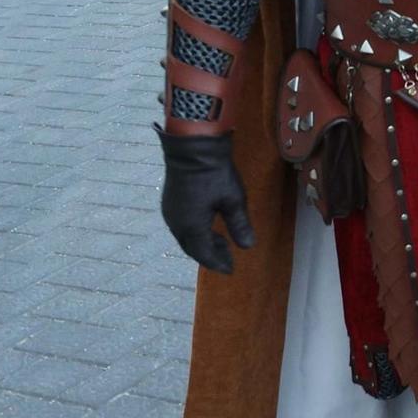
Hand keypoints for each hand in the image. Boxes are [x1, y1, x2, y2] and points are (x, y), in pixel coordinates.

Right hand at [157, 129, 254, 272]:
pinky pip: (181, 226)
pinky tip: (207, 226)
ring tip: (221, 244)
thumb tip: (247, 247)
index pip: (204, 254)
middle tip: (227, 259)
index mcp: (191, 227)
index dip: (218, 263)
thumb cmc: (214, 173)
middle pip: (192, 248)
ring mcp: (170, 212)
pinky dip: (195, 232)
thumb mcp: (233, 199)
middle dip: (210, 255)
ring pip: (185, 237)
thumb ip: (239, 225)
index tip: (231, 270)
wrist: (192, 147)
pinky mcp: (170, 201)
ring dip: (202, 243)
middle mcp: (176, 224)